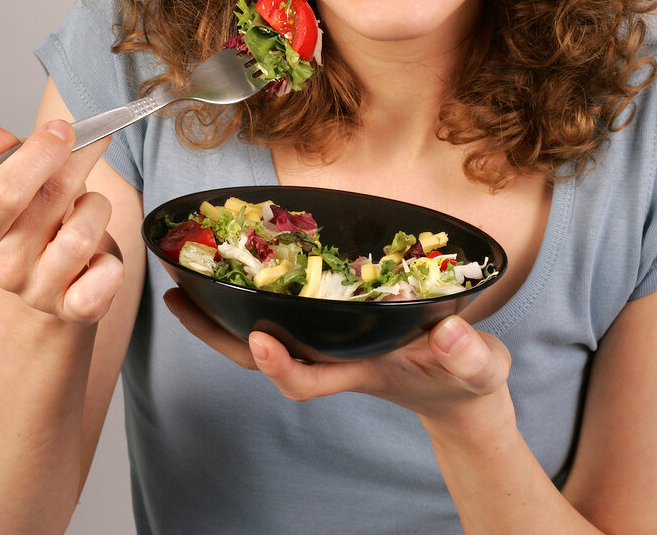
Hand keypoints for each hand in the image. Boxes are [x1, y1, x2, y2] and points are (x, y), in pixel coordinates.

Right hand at [0, 118, 122, 323]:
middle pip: (50, 201)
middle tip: (96, 140)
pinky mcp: (76, 309)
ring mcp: (39, 290)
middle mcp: (5, 265)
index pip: (1, 193)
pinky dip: (112, 261)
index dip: (39, 154)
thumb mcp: (15, 181)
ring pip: (82, 237)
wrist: (52, 285)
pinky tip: (101, 255)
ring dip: (97, 208)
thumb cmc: (36, 221)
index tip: (62, 129)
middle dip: (79, 161)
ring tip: (90, 206)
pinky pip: (106, 277)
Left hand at [164, 288, 510, 423]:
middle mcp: (333, 357)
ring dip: (221, 313)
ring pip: (263, 333)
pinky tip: (236, 266)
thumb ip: (468, 355)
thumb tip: (450, 335)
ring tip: (184, 280)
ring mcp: (329, 342)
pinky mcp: (333, 323)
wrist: (462, 389)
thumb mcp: (479, 367)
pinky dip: (253, 294)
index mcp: (361, 369)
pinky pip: (282, 313)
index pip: (309, 380)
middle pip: (261, 357)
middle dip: (216, 335)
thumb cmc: (468, 379)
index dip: (280, 365)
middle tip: (177, 298)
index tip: (259, 338)